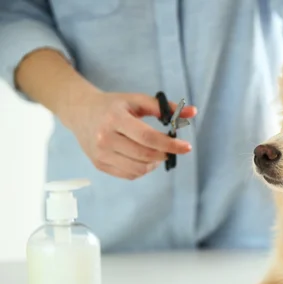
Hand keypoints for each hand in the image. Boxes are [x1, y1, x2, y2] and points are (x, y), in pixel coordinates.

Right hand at [62, 92, 195, 179]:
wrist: (80, 111)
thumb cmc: (113, 105)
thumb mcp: (137, 100)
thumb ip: (165, 108)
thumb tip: (193, 112)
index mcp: (115, 118)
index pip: (148, 137)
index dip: (170, 145)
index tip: (186, 147)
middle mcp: (105, 138)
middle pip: (144, 155)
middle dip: (164, 154)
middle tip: (171, 150)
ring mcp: (100, 154)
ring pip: (138, 169)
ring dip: (154, 163)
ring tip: (157, 153)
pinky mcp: (99, 164)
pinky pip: (129, 175)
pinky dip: (143, 169)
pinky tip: (144, 158)